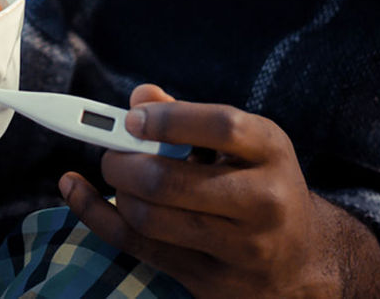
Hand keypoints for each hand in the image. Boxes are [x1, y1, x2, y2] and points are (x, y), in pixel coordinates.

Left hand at [59, 84, 379, 298]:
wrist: (304, 257)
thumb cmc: (259, 182)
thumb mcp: (241, 141)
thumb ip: (188, 115)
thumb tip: (140, 99)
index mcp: (272, 151)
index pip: (220, 127)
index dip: (167, 119)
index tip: (133, 119)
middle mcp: (264, 202)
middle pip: (169, 181)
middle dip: (122, 161)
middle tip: (110, 151)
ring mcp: (241, 249)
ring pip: (150, 218)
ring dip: (117, 191)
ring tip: (118, 176)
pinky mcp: (214, 282)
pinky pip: (140, 249)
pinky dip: (97, 216)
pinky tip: (75, 191)